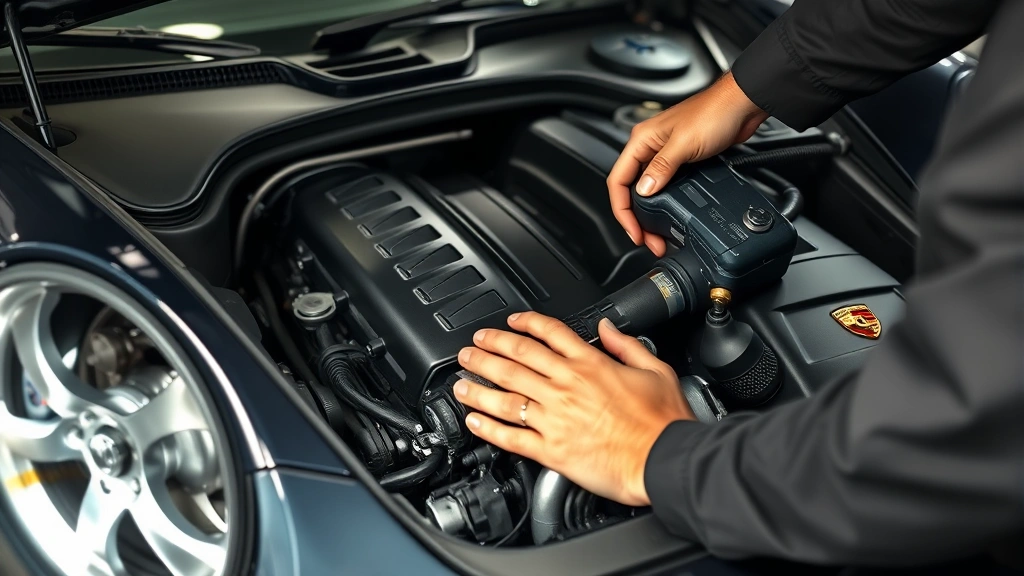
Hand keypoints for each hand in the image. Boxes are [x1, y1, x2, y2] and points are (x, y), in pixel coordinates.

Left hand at [453, 312, 693, 505]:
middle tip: (470, 347)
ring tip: (460, 381)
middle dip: (488, 349)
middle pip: (516, 359)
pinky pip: (511, 436)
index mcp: (590, 365)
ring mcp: (555, 418)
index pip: (548, 334)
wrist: (663, 460)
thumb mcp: (655, 369)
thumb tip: (607, 327)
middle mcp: (566, 387)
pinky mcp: (551, 449)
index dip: (524, 323)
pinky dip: (488, 428)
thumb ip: (626, 345)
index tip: (509, 322)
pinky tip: (474, 421)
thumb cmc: (663, 422)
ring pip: (505, 395)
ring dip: (478, 385)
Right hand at [608, 71, 768, 255]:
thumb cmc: (715, 112)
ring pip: (647, 192)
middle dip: (636, 219)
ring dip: (650, 215)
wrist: (742, 106)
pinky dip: (665, 205)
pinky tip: (671, 214)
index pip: (618, 181)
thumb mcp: (684, 144)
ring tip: (658, 234)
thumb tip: (644, 191)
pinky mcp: (682, 161)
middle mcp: (649, 147)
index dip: (623, 211)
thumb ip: (661, 168)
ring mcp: (665, 155)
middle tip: (649, 240)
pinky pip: (665, 188)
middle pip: (630, 190)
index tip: (635, 231)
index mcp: (641, 140)